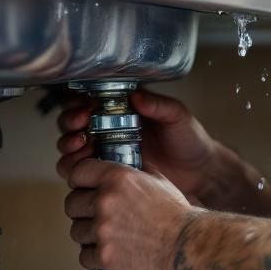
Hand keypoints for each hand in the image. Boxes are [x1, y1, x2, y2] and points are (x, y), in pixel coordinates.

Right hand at [55, 89, 219, 204]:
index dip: (79, 105)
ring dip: (69, 147)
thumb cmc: (191, 140)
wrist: (201, 173)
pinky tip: (87, 168)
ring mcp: (108, 153)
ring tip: (82, 147)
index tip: (85, 111)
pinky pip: (85, 172)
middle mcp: (110, 129)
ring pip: (72, 148)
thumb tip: (136, 95)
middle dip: (69, 125)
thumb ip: (159, 105)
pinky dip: (78, 169)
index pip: (89, 102)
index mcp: (123, 110)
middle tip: (80, 129)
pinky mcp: (110, 175)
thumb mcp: (177, 116)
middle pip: (72, 125)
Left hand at [64, 158, 193, 269]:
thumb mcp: (157, 179)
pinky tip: (112, 252)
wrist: (187, 245)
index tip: (84, 189)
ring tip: (108, 236)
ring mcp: (103, 230)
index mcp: (116, 178)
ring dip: (89, 235)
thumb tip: (120, 164)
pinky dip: (96, 257)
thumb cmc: (176, 214)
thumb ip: (133, 171)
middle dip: (83, 210)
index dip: (80, 182)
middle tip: (98, 216)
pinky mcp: (105, 256)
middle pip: (71, 204)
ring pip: (76, 231)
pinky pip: (84, 256)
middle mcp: (105, 201)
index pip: (77, 173)